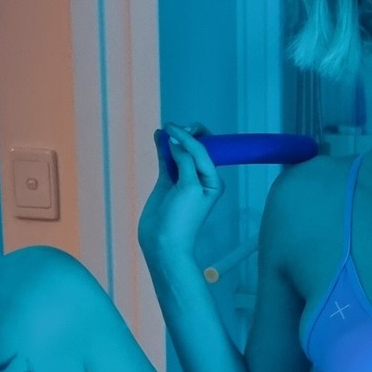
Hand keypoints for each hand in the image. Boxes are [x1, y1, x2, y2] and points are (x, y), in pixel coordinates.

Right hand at [137, 121, 223, 267]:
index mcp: (213, 179)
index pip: (204, 150)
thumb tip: (175, 142)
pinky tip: (158, 136)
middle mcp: (200, 177)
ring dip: (173, 139)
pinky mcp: (167, 182)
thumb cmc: (182, 219)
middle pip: (197, 147)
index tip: (175, 128)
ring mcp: (183, 178)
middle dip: (187, 135)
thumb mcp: (189, 187)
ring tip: (164, 129)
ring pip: (180, 151)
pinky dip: (163, 147)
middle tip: (174, 130)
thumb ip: (185, 162)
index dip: (190, 136)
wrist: (164, 242)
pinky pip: (166, 160)